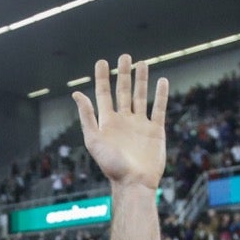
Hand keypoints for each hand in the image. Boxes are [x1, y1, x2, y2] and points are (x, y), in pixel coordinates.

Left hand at [73, 55, 167, 190]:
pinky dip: (161, 95)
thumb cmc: (112, 165)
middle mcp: (124, 121)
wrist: (134, 182)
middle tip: (124, 57)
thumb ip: (87, 116)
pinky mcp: (156, 130)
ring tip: (143, 63)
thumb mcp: (93, 140)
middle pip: (123, 91)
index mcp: (107, 122)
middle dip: (123, 74)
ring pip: (141, 96)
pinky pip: (159, 109)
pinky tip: (162, 81)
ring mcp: (140, 125)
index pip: (104, 94)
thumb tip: (76, 94)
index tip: (102, 62)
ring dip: (142, 80)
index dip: (102, 78)